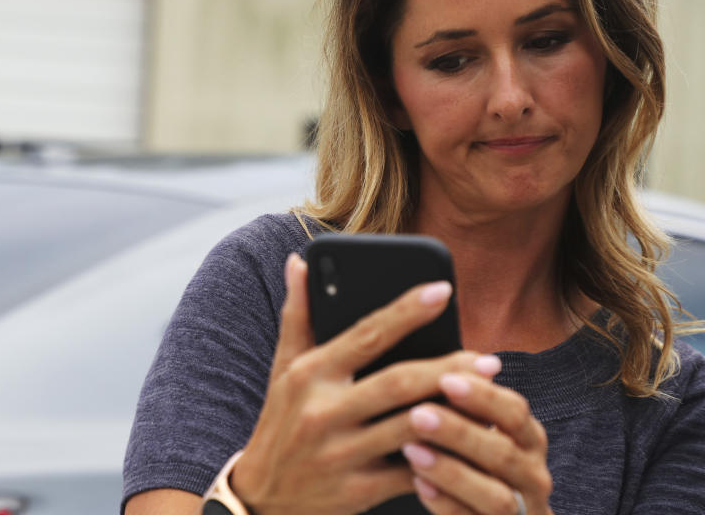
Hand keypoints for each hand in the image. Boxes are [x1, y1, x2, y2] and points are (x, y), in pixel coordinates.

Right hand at [229, 253, 498, 514]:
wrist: (262, 499)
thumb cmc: (281, 423)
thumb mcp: (284, 368)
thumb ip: (298, 314)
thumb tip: (300, 260)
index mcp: (310, 374)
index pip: (365, 334)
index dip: (406, 311)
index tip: (443, 289)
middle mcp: (323, 411)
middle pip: (398, 383)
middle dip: (448, 369)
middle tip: (489, 358)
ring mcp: (339, 454)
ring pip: (411, 428)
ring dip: (455, 414)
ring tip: (490, 400)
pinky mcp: (356, 491)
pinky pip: (410, 475)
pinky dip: (442, 462)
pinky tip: (469, 450)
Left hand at [403, 372, 553, 514]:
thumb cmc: (479, 464)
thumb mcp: (479, 431)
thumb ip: (466, 405)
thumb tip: (444, 365)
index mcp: (528, 439)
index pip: (514, 411)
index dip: (482, 395)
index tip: (445, 379)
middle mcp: (533, 475)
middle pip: (504, 453)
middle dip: (459, 432)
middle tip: (417, 414)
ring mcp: (524, 511)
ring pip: (496, 495)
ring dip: (451, 472)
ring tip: (411, 450)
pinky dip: (446, 505)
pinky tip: (419, 485)